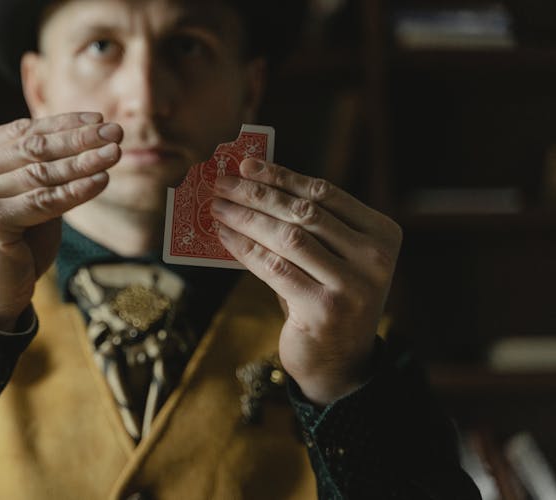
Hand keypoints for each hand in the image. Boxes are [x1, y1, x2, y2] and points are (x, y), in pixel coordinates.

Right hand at [0, 113, 122, 330]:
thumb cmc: (10, 245)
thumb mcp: (20, 196)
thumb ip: (36, 166)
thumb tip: (82, 131)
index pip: (18, 132)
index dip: (61, 123)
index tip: (98, 119)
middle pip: (30, 149)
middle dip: (78, 138)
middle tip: (116, 131)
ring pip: (39, 173)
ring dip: (83, 161)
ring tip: (115, 153)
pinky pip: (43, 200)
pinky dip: (76, 190)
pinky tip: (102, 180)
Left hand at [211, 158, 401, 405]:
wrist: (339, 361)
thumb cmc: (327, 297)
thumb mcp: (331, 257)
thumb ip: (308, 225)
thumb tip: (253, 182)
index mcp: (383, 234)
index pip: (325, 193)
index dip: (282, 176)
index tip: (246, 165)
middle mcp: (375, 259)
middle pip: (304, 212)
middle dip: (257, 193)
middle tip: (222, 182)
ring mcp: (353, 286)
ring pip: (287, 237)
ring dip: (245, 217)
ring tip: (217, 207)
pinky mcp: (324, 309)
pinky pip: (274, 267)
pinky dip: (243, 247)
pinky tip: (223, 235)